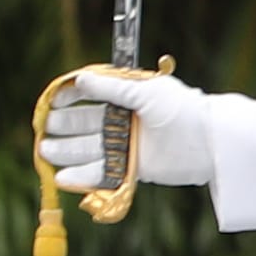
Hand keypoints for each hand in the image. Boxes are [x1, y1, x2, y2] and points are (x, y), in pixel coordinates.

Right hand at [40, 65, 213, 195]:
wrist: (212, 142)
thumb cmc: (183, 110)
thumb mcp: (147, 93)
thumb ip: (112, 89)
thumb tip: (80, 79)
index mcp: (129, 98)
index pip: (92, 96)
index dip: (70, 98)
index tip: (52, 102)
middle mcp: (126, 121)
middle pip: (86, 124)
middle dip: (64, 127)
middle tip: (44, 130)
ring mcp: (129, 145)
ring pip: (90, 149)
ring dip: (67, 151)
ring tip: (46, 152)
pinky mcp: (134, 169)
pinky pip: (103, 173)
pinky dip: (83, 176)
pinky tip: (63, 177)